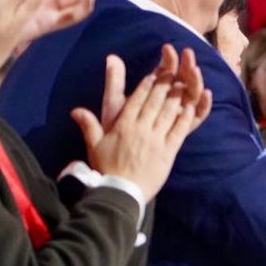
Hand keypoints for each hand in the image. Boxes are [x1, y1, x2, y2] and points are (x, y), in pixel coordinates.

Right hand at [72, 56, 207, 200]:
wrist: (121, 192)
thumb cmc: (106, 169)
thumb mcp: (94, 146)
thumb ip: (88, 125)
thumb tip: (75, 110)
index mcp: (123, 126)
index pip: (136, 101)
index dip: (146, 86)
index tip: (154, 75)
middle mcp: (140, 129)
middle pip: (155, 102)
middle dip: (164, 86)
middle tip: (172, 73)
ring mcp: (155, 140)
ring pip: (168, 114)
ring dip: (176, 98)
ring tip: (183, 85)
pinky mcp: (168, 152)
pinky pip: (178, 131)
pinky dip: (184, 119)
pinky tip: (189, 108)